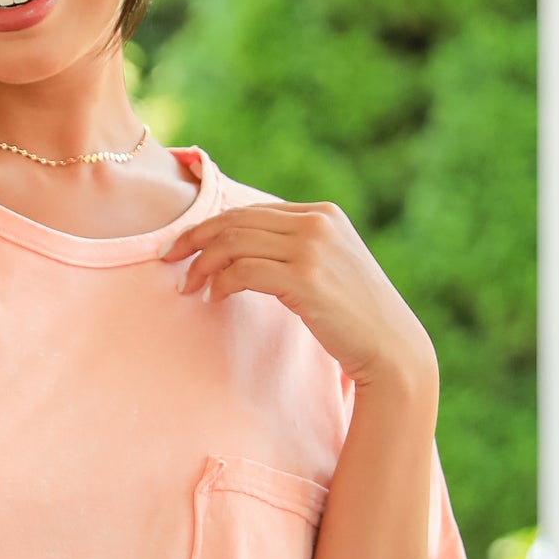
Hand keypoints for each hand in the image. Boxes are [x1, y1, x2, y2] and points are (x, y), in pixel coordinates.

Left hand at [159, 198, 436, 389]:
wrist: (391, 347)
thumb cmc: (353, 316)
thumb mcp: (327, 268)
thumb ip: (294, 249)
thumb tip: (241, 251)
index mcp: (322, 213)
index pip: (251, 211)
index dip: (210, 226)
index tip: (182, 248)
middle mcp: (318, 222)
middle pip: (237, 220)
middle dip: (195, 239)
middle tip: (168, 260)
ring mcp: (313, 248)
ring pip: (234, 242)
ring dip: (203, 264)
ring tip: (189, 287)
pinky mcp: (306, 278)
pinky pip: (244, 270)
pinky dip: (221, 282)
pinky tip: (213, 297)